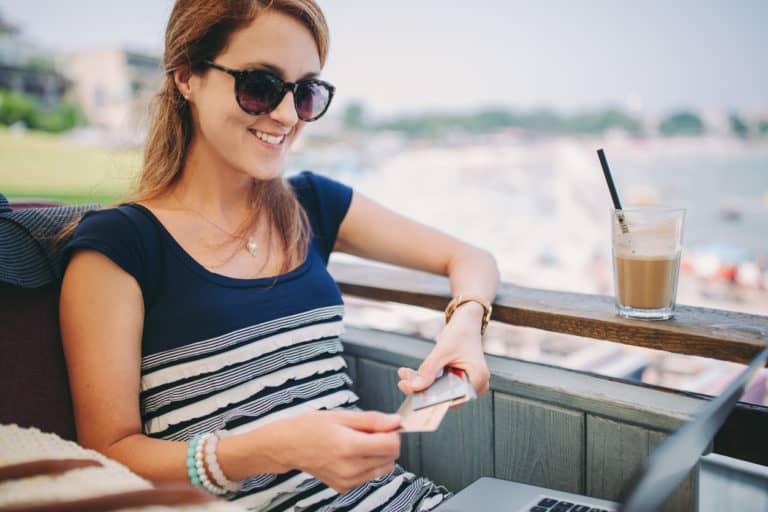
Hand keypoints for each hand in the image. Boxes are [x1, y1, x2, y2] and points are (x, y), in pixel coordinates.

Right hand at [271, 410, 400, 493]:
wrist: (288, 446)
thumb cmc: (311, 427)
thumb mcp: (342, 415)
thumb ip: (372, 420)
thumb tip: (395, 421)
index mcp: (349, 447)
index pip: (391, 446)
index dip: (392, 433)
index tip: (384, 425)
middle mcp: (350, 468)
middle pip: (390, 458)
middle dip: (386, 443)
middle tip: (368, 432)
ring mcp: (347, 481)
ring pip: (383, 469)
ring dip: (379, 455)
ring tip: (359, 442)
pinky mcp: (345, 487)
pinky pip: (369, 476)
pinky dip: (367, 465)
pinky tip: (351, 454)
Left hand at [397, 303, 489, 396]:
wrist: (466, 323)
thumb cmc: (461, 333)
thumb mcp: (443, 350)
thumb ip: (429, 370)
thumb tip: (415, 387)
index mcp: (477, 378)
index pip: (454, 397)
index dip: (433, 399)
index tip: (413, 393)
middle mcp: (474, 385)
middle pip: (445, 396)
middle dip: (423, 390)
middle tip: (404, 383)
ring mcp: (466, 384)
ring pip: (440, 391)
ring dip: (422, 384)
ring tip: (405, 375)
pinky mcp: (457, 380)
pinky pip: (439, 385)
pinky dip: (426, 380)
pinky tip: (411, 374)